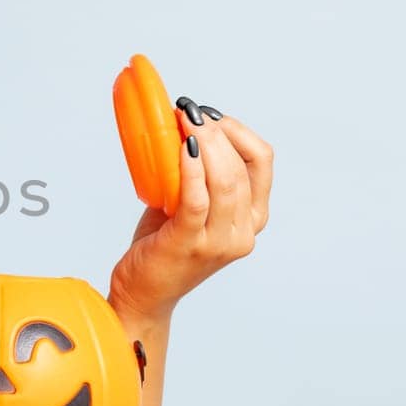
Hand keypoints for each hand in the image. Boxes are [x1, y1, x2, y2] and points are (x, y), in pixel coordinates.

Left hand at [109, 101, 273, 319]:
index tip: (211, 115)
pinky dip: (192, 170)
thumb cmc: (164, 247)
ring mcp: (219, 241)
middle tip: (190, 111)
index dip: (239, 132)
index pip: (262, 162)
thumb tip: (186, 129)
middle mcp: (244, 232)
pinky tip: (183, 148)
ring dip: (205, 143)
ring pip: (224, 181)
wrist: (144, 294)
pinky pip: (197, 200)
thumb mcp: (190, 206)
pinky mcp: (190, 244)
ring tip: (184, 120)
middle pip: (241, 168)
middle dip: (217, 132)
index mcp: (252, 219)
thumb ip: (198, 176)